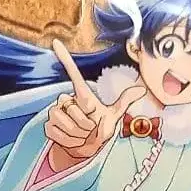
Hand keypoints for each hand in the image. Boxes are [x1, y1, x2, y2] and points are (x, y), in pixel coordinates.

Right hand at [45, 39, 145, 170]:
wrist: (85, 149)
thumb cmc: (99, 130)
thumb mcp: (113, 116)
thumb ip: (124, 101)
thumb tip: (142, 89)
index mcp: (81, 94)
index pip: (73, 73)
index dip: (65, 58)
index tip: (56, 41)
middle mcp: (66, 100)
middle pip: (74, 109)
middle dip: (85, 125)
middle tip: (89, 129)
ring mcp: (55, 112)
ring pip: (66, 122)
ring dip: (78, 134)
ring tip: (81, 135)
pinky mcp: (48, 126)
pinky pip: (58, 133)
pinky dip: (69, 141)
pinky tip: (72, 141)